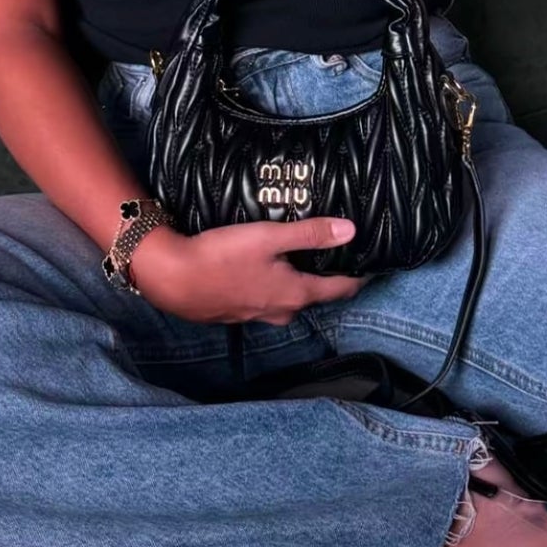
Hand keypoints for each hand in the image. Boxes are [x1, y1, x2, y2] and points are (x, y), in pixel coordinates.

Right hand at [129, 216, 371, 325]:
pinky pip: (266, 298)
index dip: (358, 278)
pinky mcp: (237, 312)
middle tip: (336, 255)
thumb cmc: (221, 256)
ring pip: (288, 297)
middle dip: (327, 277)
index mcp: (295, 295)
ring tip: (301, 258)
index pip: (339, 289)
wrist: (172, 279)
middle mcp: (281, 311)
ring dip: (298, 281)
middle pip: (314, 295)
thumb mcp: (268, 237)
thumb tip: (350, 231)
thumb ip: (310, 233)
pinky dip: (274, 284)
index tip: (373, 267)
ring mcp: (258, 316)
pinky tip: (264, 268)